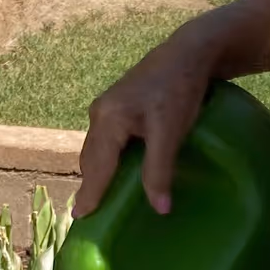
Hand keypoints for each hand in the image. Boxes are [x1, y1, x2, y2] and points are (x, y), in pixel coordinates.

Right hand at [74, 0, 269, 217]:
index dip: (90, 194)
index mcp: (108, 120)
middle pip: (90, 158)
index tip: (79, 218)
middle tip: (86, 212)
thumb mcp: (170, 132)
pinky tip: (113, 168)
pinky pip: (105, 139)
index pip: (96, 167)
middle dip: (89, 184)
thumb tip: (160, 209)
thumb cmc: (180, 89)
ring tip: (96, 195)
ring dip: (96, 172)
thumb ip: (160, 170)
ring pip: (96, 148)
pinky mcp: (119, 104)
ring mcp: (108, 107)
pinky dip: (105, 158)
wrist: (190, 51)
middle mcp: (100, 113)